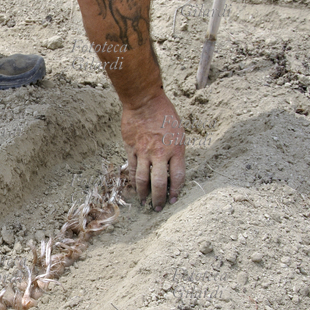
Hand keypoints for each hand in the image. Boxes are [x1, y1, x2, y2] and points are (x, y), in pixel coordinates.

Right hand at [121, 91, 184, 210]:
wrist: (144, 101)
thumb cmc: (165, 114)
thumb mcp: (178, 132)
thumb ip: (176, 151)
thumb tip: (172, 168)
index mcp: (176, 149)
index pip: (178, 177)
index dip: (176, 191)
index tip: (173, 199)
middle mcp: (160, 153)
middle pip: (159, 183)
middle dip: (159, 198)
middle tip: (158, 208)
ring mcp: (144, 152)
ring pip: (142, 179)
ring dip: (143, 193)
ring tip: (144, 201)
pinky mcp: (131, 148)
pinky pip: (131, 168)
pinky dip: (133, 179)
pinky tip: (134, 186)